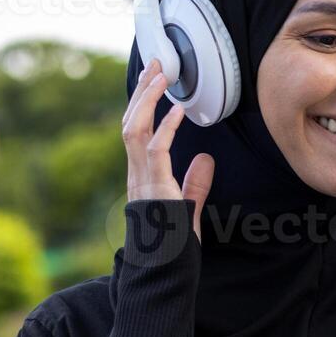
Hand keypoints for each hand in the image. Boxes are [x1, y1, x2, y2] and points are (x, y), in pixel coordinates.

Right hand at [123, 57, 213, 240]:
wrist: (163, 273)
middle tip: (156, 64)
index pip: (136, 130)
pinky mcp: (152, 189)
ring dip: (147, 101)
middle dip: (142, 91)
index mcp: (142, 177)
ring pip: (134, 130)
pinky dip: (165, 129)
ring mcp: (141, 181)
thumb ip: (195, 184)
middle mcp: (136, 175)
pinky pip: (155, 152)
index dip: (143, 104)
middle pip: (130, 122)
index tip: (154, 80)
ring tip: (162, 76)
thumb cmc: (174, 246)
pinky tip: (178, 111)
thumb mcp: (188, 209)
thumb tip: (205, 158)